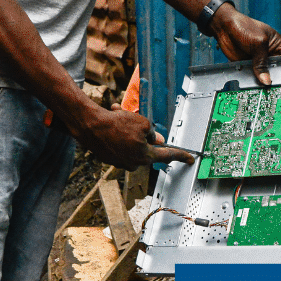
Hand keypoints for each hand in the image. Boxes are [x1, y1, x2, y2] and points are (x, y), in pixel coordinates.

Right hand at [71, 105, 194, 170]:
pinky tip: (113, 121)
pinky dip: (119, 133)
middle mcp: (133, 163)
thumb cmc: (116, 124)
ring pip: (132, 144)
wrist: (90, 125)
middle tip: (135, 122)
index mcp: (145, 156)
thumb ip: (152, 132)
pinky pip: (120, 144)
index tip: (190, 159)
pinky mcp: (110, 157)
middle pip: (147, 148)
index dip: (181, 156)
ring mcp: (120, 162)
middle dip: (144, 134)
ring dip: (129, 131)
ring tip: (120, 117)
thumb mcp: (142, 123)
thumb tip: (156, 139)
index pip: (168, 156)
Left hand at [209, 4, 280, 84]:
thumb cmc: (244, 26)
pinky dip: (252, 81)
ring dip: (264, 81)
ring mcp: (260, 62)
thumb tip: (266, 79)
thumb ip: (262, 62)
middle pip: (279, 71)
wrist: (224, 27)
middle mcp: (271, 55)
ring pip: (266, 76)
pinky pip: (253, 77)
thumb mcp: (258, 43)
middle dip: (277, 78)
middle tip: (276, 85)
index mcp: (278, 46)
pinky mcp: (249, 67)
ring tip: (265, 88)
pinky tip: (254, 85)